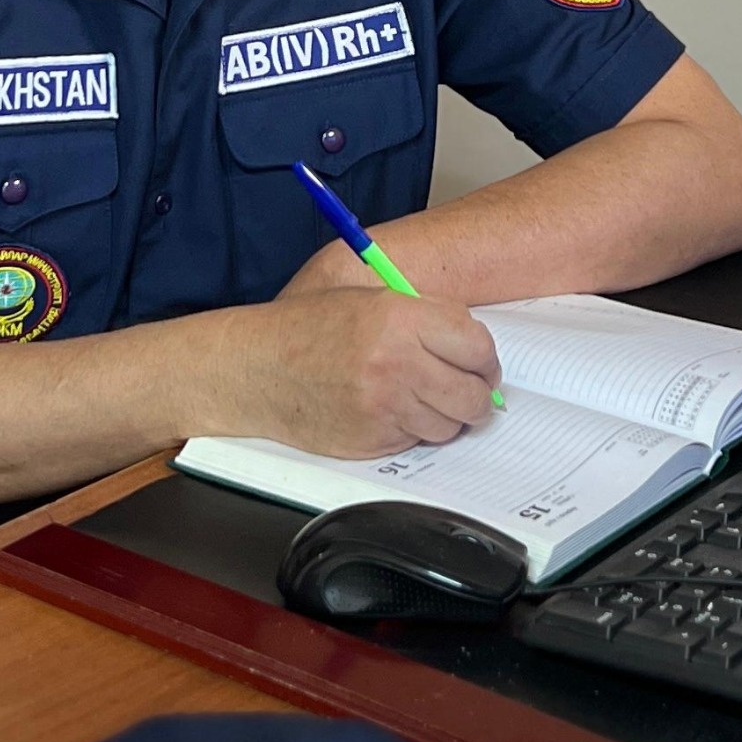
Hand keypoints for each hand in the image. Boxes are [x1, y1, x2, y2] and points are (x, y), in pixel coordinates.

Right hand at [196, 283, 501, 456]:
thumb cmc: (310, 329)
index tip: (480, 364)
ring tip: (418, 397)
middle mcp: (397, 364)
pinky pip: (416, 441)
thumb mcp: (371, 299)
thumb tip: (478, 352)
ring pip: (450, 426)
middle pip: (473, 395)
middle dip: (475, 394)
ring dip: (444, 416)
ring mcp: (385, 407)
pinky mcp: (373, 440)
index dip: (485, 359)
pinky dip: (412, 430)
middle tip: (464, 388)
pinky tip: (388, 410)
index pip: (478, 347)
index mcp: (401, 319)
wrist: (257, 368)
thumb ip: (428, 319)